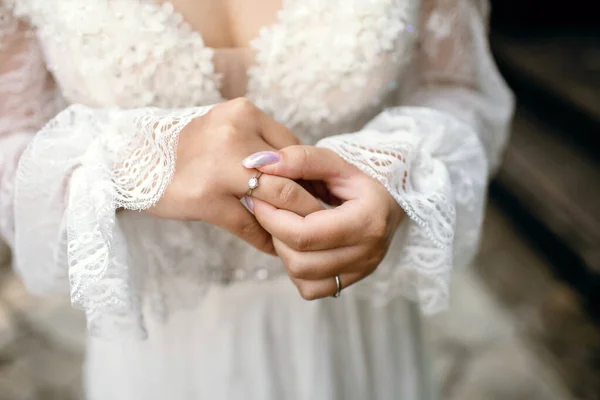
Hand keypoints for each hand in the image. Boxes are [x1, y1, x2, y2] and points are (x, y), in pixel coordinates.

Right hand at [147, 98, 322, 253]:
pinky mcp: (204, 198)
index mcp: (243, 113)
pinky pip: (247, 223)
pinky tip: (272, 247)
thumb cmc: (189, 149)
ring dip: (292, 222)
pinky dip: (264, 238)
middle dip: (310, 202)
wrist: (135, 161)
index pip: (294, 149)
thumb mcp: (226, 131)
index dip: (311, 176)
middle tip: (322, 221)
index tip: (322, 196)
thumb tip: (306, 177)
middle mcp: (233, 133)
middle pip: (290, 175)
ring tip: (302, 236)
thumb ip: (262, 145)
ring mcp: (218, 166)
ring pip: (275, 199)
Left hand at [250, 146, 404, 298]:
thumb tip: (260, 165)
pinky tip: (300, 247)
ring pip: (303, 278)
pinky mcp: (353, 281)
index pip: (304, 233)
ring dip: (284, 253)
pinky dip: (297, 271)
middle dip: (275, 235)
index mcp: (367, 220)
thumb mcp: (336, 161)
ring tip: (285, 226)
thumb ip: (300, 159)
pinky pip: (312, 289)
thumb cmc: (361, 178)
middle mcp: (368, 252)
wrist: (391, 199)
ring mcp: (362, 270)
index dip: (272, 218)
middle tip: (269, 212)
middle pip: (300, 261)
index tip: (259, 199)